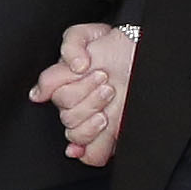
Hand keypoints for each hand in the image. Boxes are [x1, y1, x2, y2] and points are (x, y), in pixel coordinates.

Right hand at [33, 21, 138, 167]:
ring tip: (111, 97)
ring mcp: (90, 121)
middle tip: (106, 82)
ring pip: (75, 134)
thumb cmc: (114, 46)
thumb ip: (72, 46)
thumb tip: (71, 66)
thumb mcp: (87, 35)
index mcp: (63, 85)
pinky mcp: (108, 135)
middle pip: (65, 116)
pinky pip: (92, 155)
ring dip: (93, 118)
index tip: (86, 70)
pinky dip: (91, 149)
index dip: (66, 87)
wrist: (139, 55)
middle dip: (88, 97)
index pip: (50, 94)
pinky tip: (100, 130)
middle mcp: (74, 105)